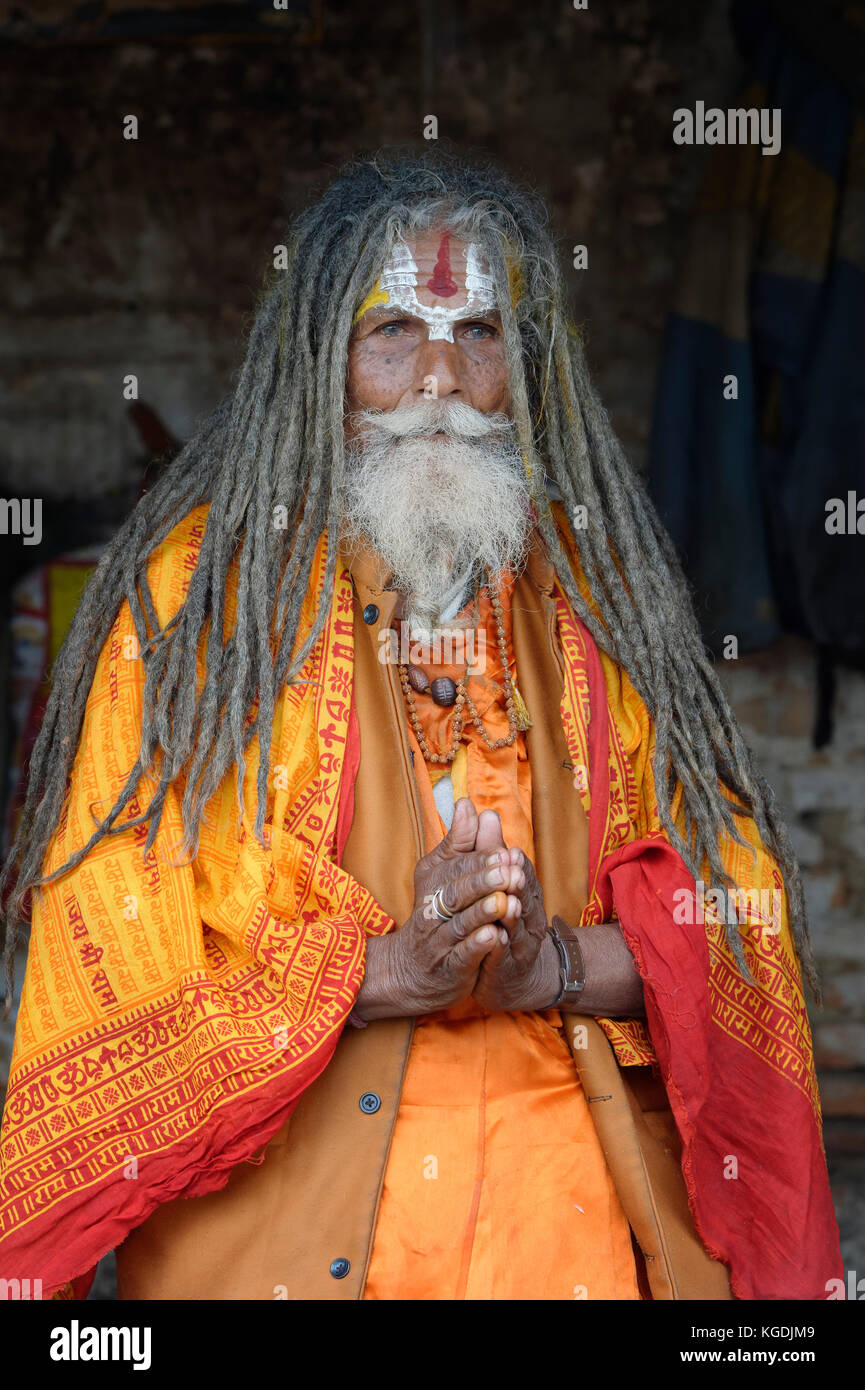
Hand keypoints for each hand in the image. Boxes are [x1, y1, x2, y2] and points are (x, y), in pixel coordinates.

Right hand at [353, 798, 523, 1019]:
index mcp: (434, 884)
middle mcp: (432, 910)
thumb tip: (468, 804)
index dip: (481, 861)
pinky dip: (477, 947)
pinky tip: (494, 937)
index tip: (505, 853)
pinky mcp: (449, 968)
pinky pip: (461, 956)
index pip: (456, 869)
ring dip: (483, 913)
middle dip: (483, 882)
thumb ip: (458, 843)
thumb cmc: (433, 913)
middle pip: (456, 893)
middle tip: (510, 873)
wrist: (411, 971)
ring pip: (460, 924)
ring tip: (505, 902)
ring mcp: (439, 941)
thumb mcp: (441, 875)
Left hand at [470, 810, 560, 1012]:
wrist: (512, 973)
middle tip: (509, 869)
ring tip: (507, 903)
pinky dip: (499, 947)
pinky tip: (494, 940)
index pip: (521, 871)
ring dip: (513, 914)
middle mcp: (527, 913)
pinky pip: (503, 956)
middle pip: (523, 895)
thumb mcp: (494, 881)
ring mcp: (520, 942)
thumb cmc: (500, 917)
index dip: (516, 862)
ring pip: (517, 926)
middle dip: (517, 882)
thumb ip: (487, 849)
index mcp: (522, 889)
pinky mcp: (508, 966)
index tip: (508, 849)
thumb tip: (482, 810)